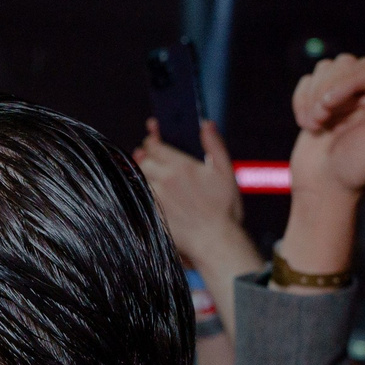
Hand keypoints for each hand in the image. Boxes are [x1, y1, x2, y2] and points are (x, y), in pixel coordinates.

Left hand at [133, 117, 246, 271]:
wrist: (215, 241)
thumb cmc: (224, 209)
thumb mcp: (226, 172)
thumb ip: (215, 145)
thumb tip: (206, 124)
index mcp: (181, 166)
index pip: (155, 146)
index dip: (151, 140)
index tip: (151, 140)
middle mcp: (165, 180)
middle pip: (142, 161)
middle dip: (144, 157)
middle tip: (147, 157)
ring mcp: (156, 199)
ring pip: (138, 179)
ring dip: (140, 174)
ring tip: (146, 174)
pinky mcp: (152, 214)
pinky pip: (138, 198)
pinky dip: (139, 192)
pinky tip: (144, 193)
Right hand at [289, 55, 364, 208]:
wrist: (324, 189)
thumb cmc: (360, 168)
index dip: (344, 82)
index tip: (329, 106)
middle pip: (343, 64)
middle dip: (326, 90)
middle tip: (321, 120)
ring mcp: (342, 97)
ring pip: (324, 69)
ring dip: (312, 97)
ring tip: (315, 124)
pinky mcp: (319, 102)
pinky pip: (307, 81)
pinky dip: (301, 100)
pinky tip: (307, 124)